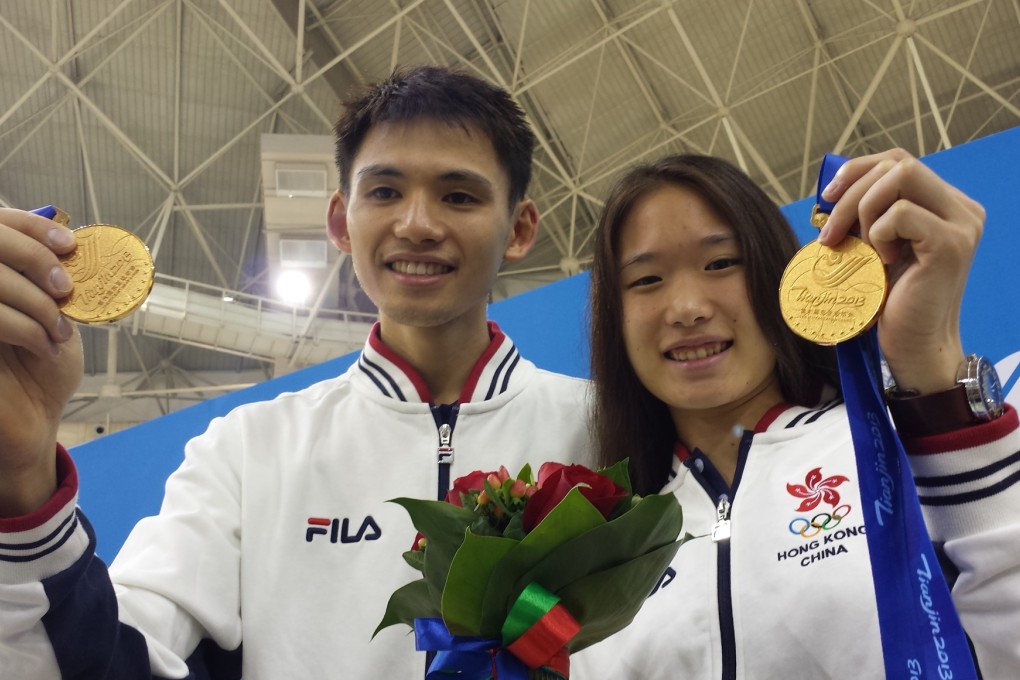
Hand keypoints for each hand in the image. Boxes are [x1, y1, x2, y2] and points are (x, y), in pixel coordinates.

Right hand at [0, 208, 83, 515]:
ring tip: (55, 330)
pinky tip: (43, 345)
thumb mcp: (57, 315)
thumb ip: (56, 280)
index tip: (68, 243)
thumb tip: (71, 240)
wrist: (33, 420)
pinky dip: (22, 326)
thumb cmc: (43, 368)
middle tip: (64, 289)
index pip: (1, 222)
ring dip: (32, 300)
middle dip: (33, 259)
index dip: (32, 227)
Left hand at [818, 149, 982, 393]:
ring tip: (862, 250)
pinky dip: (878, 235)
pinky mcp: (950, 244)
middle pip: (898, 163)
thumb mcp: (874, 247)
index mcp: (945, 204)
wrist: (913, 347)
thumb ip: (867, 215)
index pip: (899, 160)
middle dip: (851, 193)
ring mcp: (961, 224)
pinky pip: (900, 214)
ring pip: (901, 178)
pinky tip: (883, 263)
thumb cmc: (891, 301)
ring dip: (864, 211)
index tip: (826, 199)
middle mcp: (960, 209)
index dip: (857, 170)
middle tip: (831, 235)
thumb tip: (830, 191)